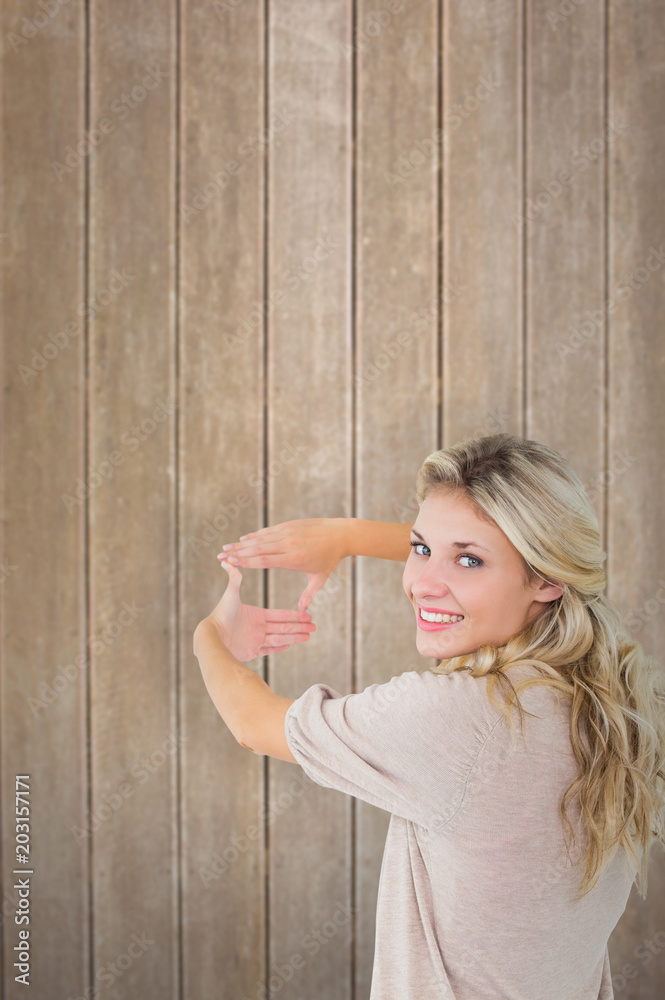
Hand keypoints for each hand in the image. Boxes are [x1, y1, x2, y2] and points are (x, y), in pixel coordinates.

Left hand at [196, 559, 315, 661]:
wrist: (211, 636)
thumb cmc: (220, 614)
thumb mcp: (231, 594)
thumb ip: (235, 578)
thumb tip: (229, 559)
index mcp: (257, 615)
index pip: (280, 615)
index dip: (294, 615)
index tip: (307, 615)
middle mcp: (258, 627)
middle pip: (283, 627)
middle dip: (299, 627)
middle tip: (314, 627)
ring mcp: (255, 640)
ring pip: (280, 638)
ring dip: (295, 637)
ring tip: (308, 636)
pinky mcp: (251, 651)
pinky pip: (269, 650)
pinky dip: (279, 648)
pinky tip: (290, 645)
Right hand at [217, 517, 348, 611]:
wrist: (340, 534)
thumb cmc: (330, 559)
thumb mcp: (319, 579)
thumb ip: (308, 596)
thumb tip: (302, 613)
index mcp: (293, 558)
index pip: (264, 561)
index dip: (245, 562)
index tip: (230, 562)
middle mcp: (288, 544)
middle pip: (257, 549)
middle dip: (237, 552)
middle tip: (220, 554)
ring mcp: (288, 532)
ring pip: (260, 539)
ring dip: (242, 543)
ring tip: (227, 547)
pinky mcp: (289, 525)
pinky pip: (268, 532)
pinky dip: (255, 536)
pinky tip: (244, 540)